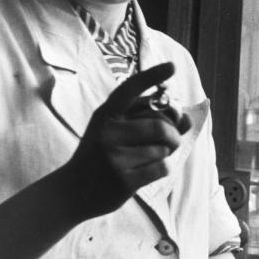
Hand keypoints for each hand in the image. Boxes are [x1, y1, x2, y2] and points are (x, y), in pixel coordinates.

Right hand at [67, 62, 190, 217]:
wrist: (71, 192)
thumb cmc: (100, 155)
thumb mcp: (114, 130)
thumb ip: (147, 119)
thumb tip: (187, 119)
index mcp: (105, 114)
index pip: (130, 89)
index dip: (152, 76)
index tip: (172, 66)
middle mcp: (108, 132)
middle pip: (161, 125)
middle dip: (174, 133)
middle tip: (170, 140)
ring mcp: (115, 157)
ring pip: (164, 147)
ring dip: (167, 152)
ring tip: (151, 156)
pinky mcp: (124, 180)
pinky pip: (162, 167)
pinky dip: (163, 168)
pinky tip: (147, 171)